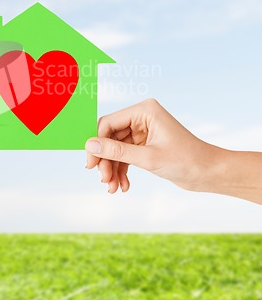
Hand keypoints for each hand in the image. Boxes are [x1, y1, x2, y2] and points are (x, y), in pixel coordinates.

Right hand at [85, 99, 225, 193]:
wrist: (209, 174)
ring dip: (113, 168)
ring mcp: (143, 131)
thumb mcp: (148, 158)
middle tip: (103, 180)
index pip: (109, 123)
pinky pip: (125, 155)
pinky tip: (123, 186)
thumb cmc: (186, 160)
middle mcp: (142, 117)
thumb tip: (90, 146)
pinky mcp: (145, 144)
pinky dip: (122, 170)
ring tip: (113, 188)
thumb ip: (117, 152)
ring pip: (116, 149)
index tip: (91, 165)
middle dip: (106, 160)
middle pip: (110, 137)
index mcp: (144, 111)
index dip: (97, 144)